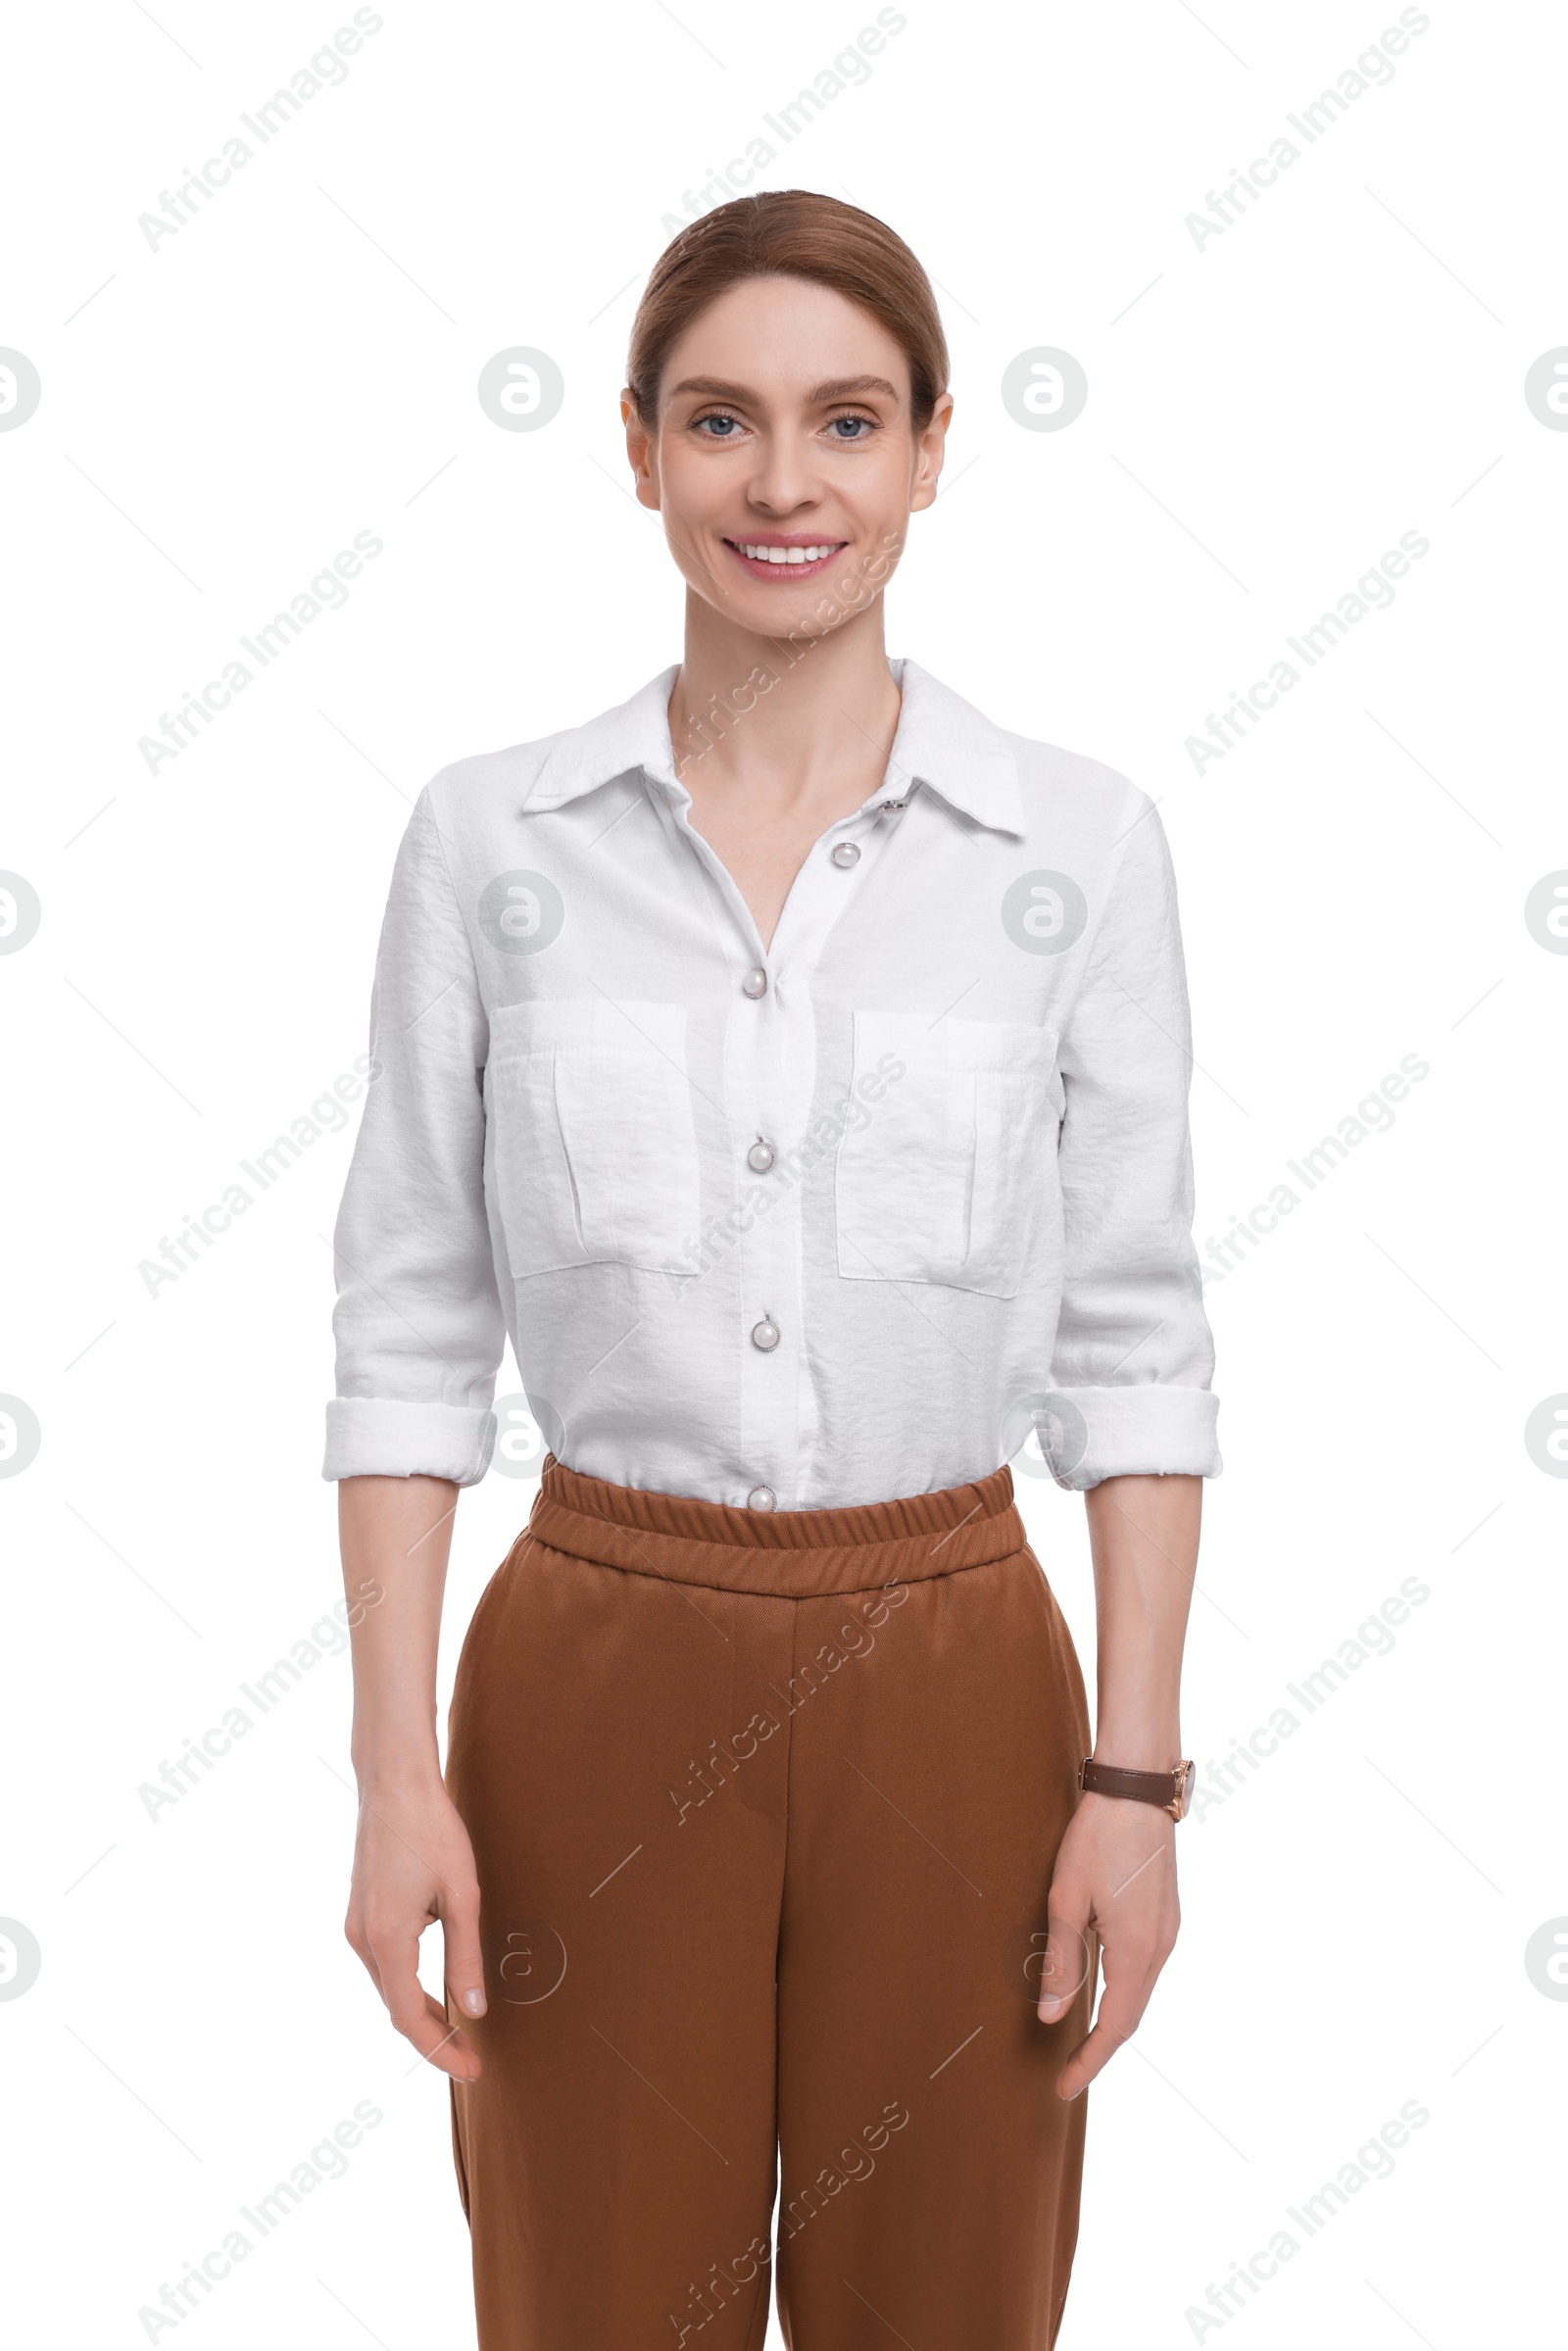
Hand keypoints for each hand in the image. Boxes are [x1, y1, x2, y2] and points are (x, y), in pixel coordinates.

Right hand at [344, 1779, 486, 2081]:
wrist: (394, 1782)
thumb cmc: (432, 1830)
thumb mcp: (461, 1894)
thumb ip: (466, 1956)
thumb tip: (474, 2010)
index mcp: (387, 1939)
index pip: (410, 2018)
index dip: (440, 2050)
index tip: (472, 2071)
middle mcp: (361, 1939)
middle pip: (397, 2008)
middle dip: (433, 2038)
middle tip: (473, 2060)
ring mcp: (356, 1926)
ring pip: (389, 1987)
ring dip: (421, 2012)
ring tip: (460, 2033)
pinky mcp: (360, 1913)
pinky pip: (385, 1964)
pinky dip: (409, 1985)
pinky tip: (435, 1990)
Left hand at [1037, 1792, 1178, 2100]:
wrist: (1136, 1789)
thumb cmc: (1097, 1839)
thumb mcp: (1066, 1900)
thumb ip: (1062, 1961)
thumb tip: (1052, 2018)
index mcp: (1136, 1951)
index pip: (1115, 2027)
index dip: (1089, 2061)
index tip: (1064, 2087)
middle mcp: (1161, 1948)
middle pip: (1132, 2016)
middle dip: (1100, 2048)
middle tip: (1066, 2075)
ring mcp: (1168, 1931)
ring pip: (1140, 1992)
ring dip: (1112, 2019)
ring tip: (1080, 2041)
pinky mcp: (1166, 1915)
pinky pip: (1144, 1968)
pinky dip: (1123, 1990)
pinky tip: (1101, 1991)